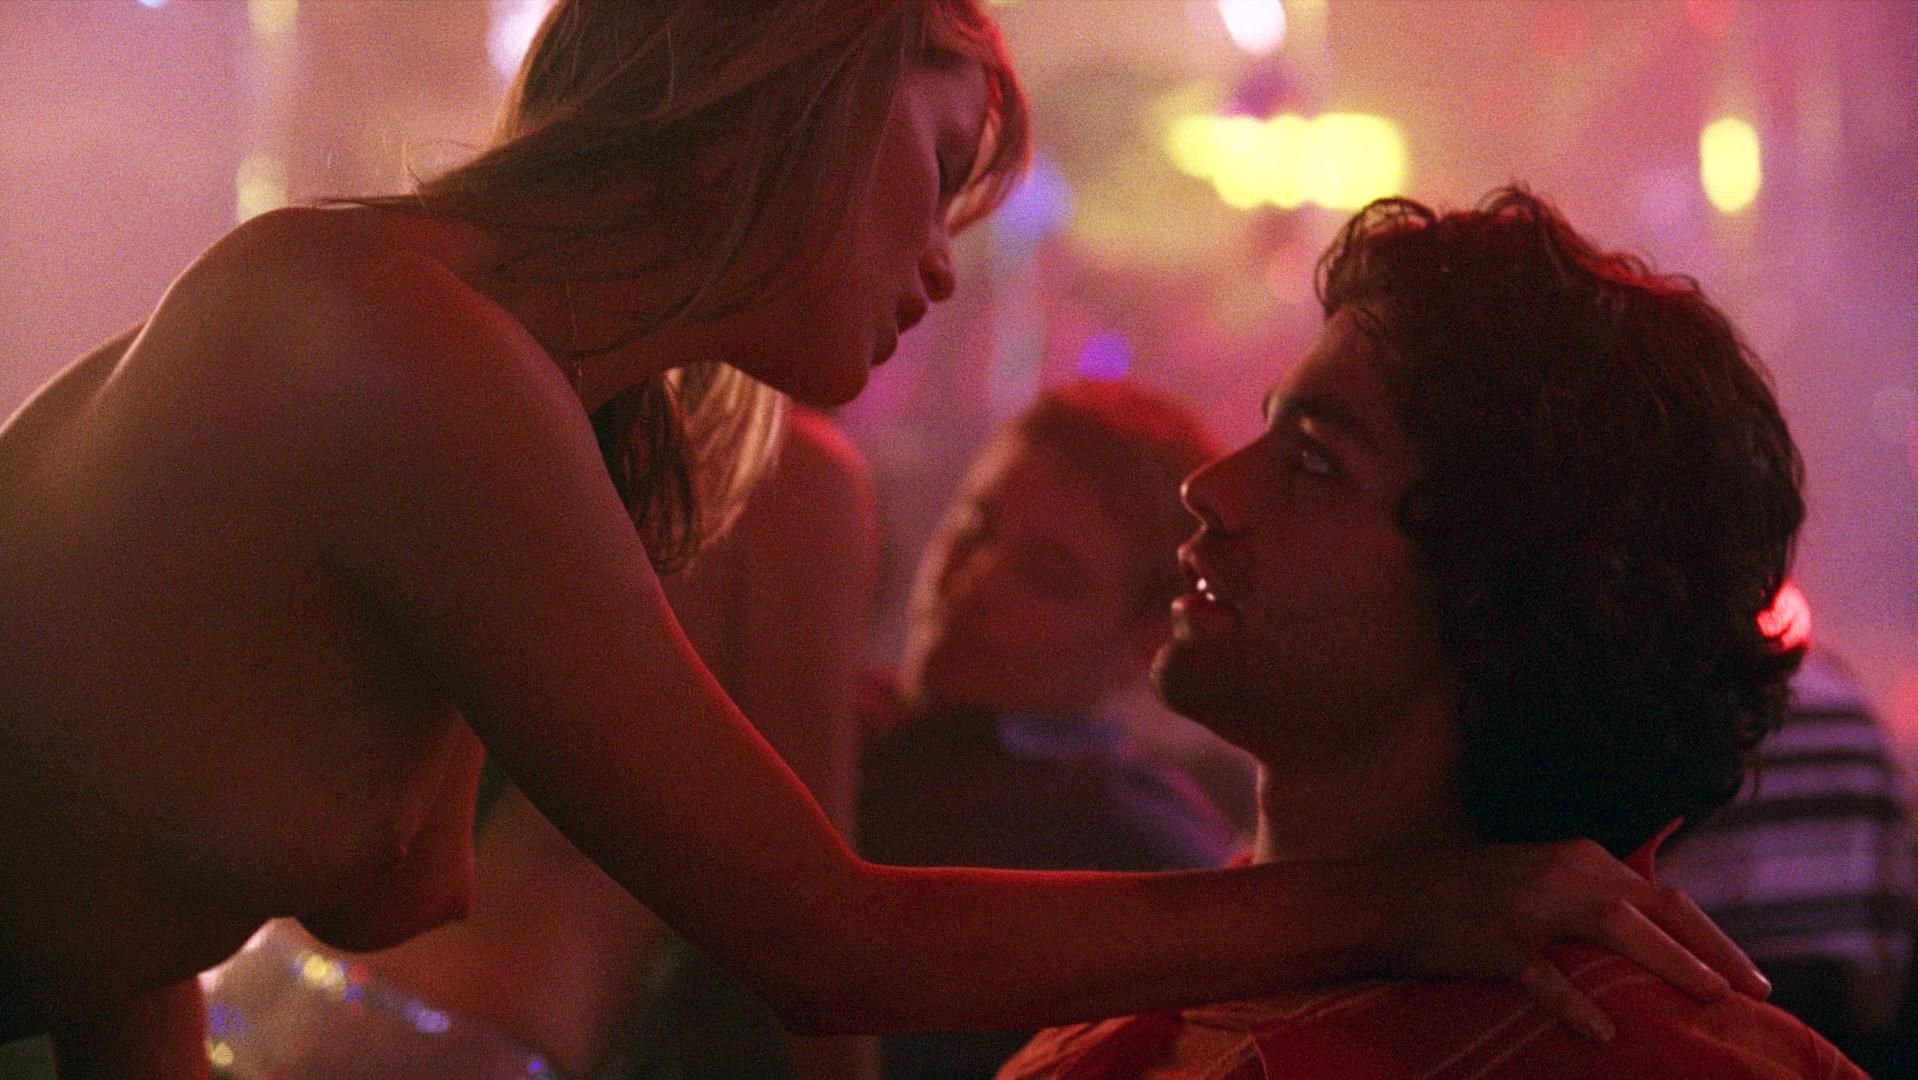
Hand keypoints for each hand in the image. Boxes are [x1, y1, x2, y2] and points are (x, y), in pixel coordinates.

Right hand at [1375, 839, 1768, 1041]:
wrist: (1388, 896)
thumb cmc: (1466, 893)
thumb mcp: (1538, 876)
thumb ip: (1590, 894)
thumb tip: (1650, 931)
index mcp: (1580, 858)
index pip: (1664, 894)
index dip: (1712, 935)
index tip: (1749, 975)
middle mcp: (1564, 872)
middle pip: (1656, 904)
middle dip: (1713, 948)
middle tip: (1757, 990)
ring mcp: (1529, 904)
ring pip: (1615, 927)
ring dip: (1669, 962)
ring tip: (1709, 997)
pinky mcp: (1495, 939)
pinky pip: (1544, 974)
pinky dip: (1575, 1004)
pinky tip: (1603, 1032)